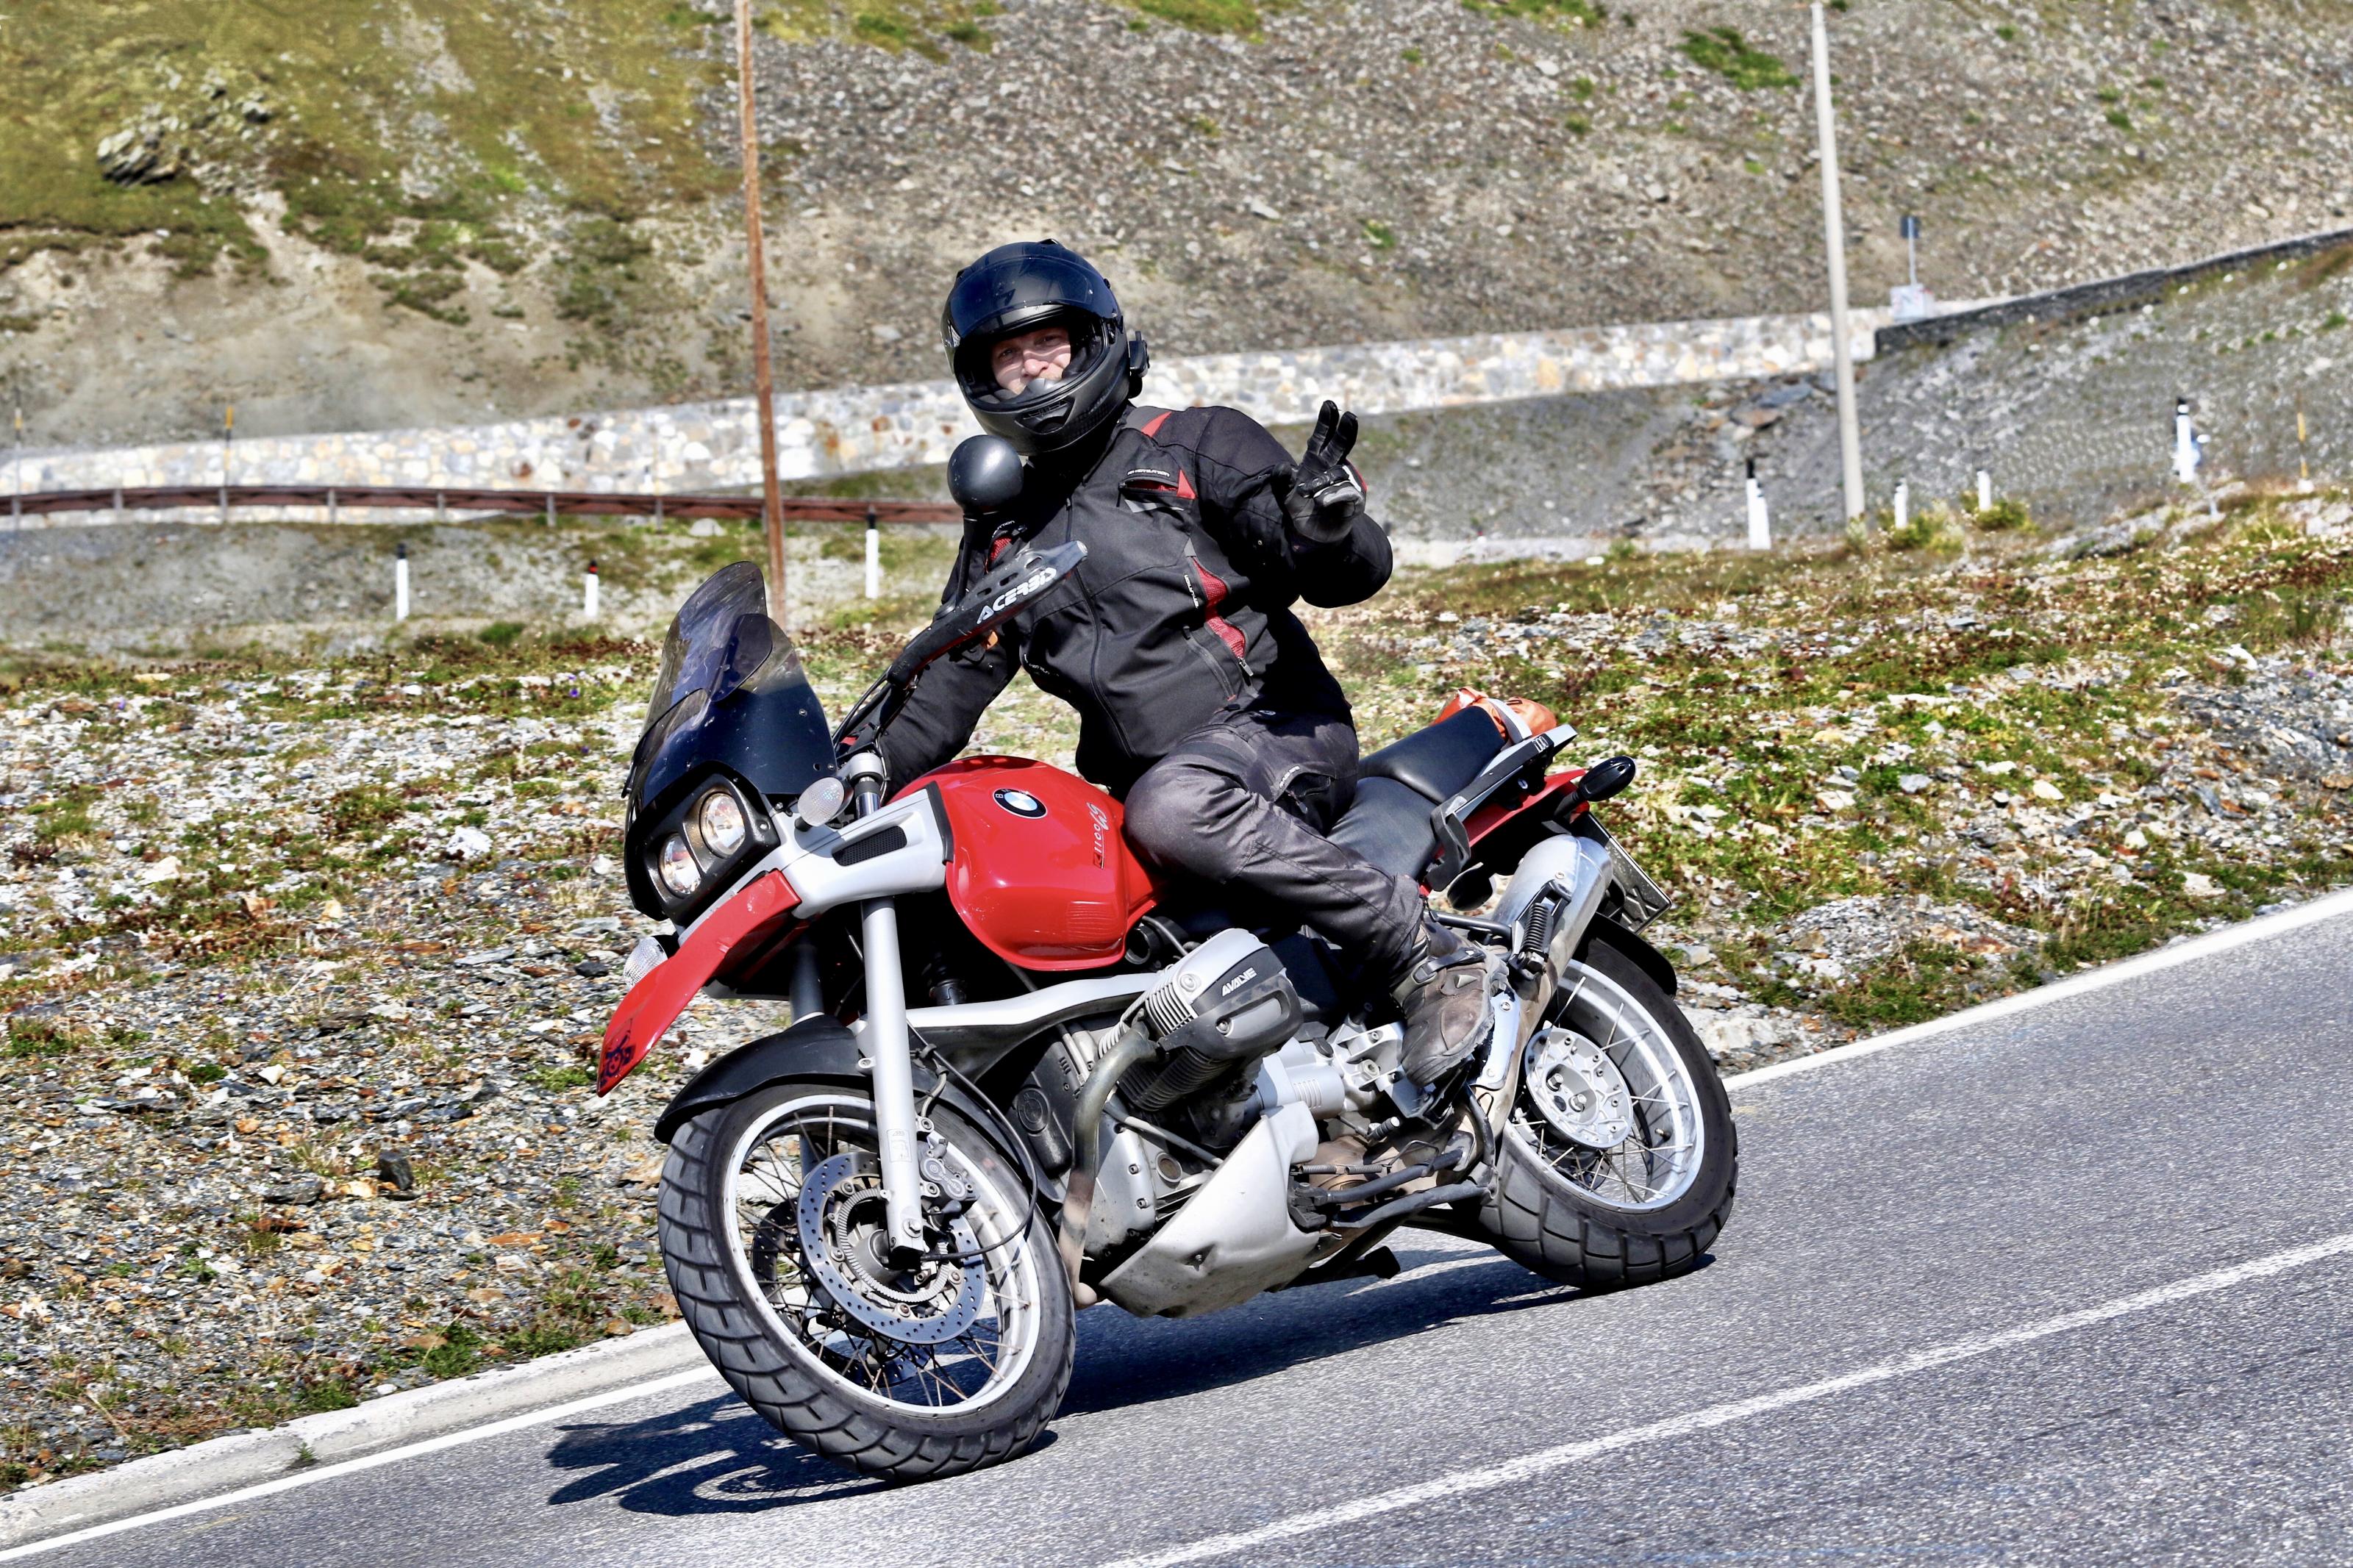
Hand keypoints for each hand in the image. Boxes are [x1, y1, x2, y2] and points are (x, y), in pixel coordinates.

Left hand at [1277, 400, 1364, 544]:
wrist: (1312, 536)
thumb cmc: (1301, 510)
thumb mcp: (1285, 496)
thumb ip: (1281, 481)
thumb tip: (1283, 467)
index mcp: (1316, 462)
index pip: (1322, 438)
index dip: (1326, 422)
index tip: (1329, 404)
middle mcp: (1333, 468)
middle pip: (1340, 445)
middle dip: (1344, 430)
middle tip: (1350, 416)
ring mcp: (1346, 482)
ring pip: (1337, 474)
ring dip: (1321, 483)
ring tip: (1309, 495)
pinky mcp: (1354, 500)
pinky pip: (1347, 492)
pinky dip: (1333, 496)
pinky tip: (1322, 502)